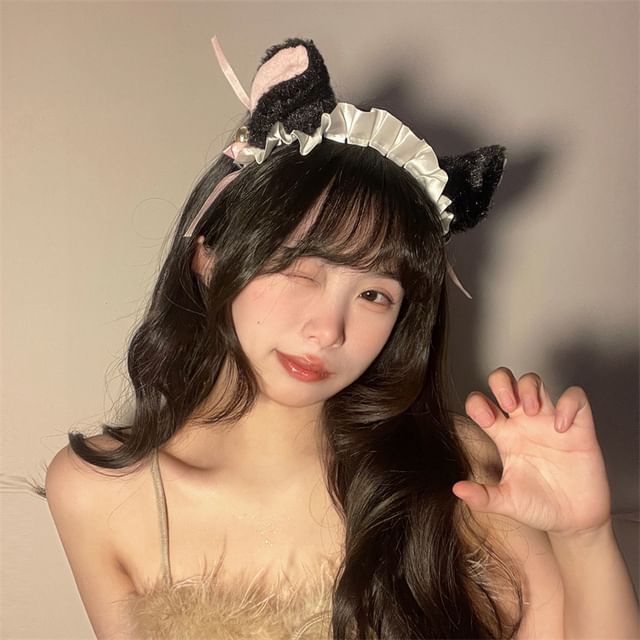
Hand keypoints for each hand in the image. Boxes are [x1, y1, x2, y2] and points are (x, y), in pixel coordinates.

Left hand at [452, 367, 611, 536]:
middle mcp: (524, 423)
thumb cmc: (538, 507)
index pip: (481, 403)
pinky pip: (576, 399)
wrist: (572, 521)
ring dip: (529, 388)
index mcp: (503, 435)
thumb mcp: (506, 502)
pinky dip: (569, 404)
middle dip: (502, 384)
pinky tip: (562, 426)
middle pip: (505, 381)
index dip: (477, 403)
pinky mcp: (579, 428)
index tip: (487, 421)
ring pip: (535, 381)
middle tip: (508, 406)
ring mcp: (549, 422)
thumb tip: (457, 489)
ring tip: (532, 412)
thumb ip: (482, 497)